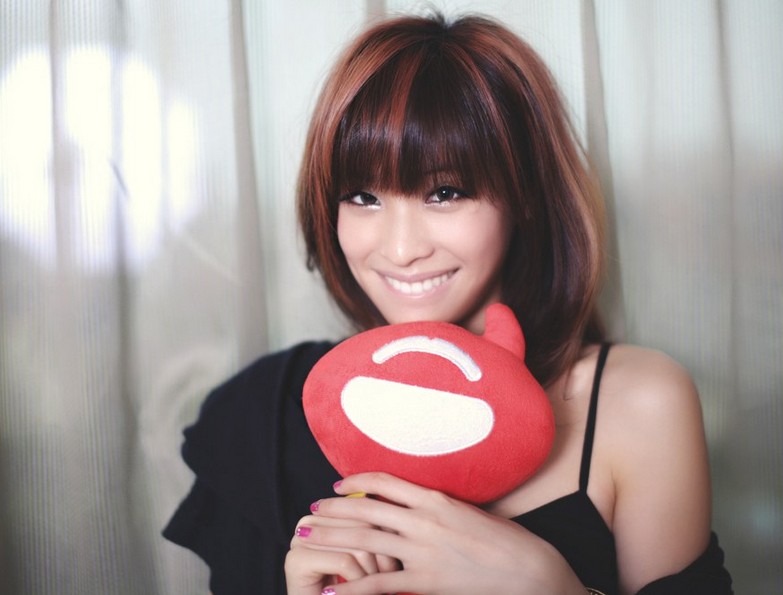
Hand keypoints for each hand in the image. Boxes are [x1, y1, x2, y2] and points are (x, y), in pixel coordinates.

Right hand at [285, 501, 399, 594]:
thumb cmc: (346, 590)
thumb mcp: (363, 557)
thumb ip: (373, 533)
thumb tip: (396, 521)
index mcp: (325, 514)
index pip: (368, 511)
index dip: (386, 537)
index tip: (393, 563)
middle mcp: (310, 521)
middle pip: (364, 525)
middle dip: (382, 556)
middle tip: (386, 578)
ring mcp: (300, 540)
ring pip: (357, 544)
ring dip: (370, 572)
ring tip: (371, 587)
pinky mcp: (297, 560)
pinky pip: (344, 561)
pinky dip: (358, 582)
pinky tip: (353, 593)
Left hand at [295, 472, 585, 594]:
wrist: (532, 572)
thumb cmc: (508, 541)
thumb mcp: (471, 512)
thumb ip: (439, 508)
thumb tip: (416, 505)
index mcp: (436, 498)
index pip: (385, 483)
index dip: (356, 481)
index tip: (337, 484)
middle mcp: (423, 520)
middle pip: (366, 510)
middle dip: (332, 510)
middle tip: (308, 511)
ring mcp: (422, 551)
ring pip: (364, 540)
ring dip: (331, 538)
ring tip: (306, 537)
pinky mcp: (426, 581)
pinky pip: (379, 585)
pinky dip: (351, 588)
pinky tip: (331, 592)